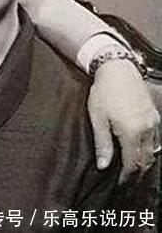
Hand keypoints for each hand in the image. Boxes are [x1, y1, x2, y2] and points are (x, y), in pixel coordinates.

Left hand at [88, 59, 159, 183]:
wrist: (117, 69)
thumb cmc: (104, 92)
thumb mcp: (97, 118)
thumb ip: (102, 143)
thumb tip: (103, 166)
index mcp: (131, 133)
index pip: (132, 164)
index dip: (126, 177)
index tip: (120, 184)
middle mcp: (146, 130)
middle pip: (146, 160)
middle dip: (137, 173)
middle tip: (127, 180)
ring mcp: (153, 123)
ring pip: (153, 151)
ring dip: (144, 162)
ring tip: (133, 168)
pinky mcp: (154, 116)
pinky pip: (156, 139)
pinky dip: (150, 148)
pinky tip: (141, 149)